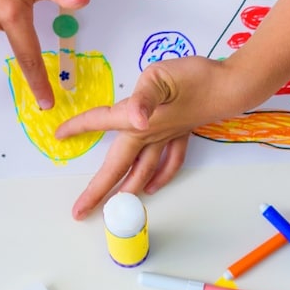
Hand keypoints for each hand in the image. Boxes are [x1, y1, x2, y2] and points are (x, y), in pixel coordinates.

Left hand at [53, 54, 259, 215]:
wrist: (231, 86)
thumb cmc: (195, 77)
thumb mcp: (162, 77)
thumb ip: (144, 97)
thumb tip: (135, 118)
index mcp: (137, 120)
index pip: (101, 123)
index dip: (79, 128)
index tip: (58, 136)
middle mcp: (149, 134)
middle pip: (118, 167)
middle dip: (97, 191)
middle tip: (80, 212)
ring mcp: (167, 137)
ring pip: (143, 170)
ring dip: (127, 189)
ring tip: (114, 204)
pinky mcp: (181, 134)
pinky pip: (168, 162)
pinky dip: (160, 176)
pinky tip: (154, 185)